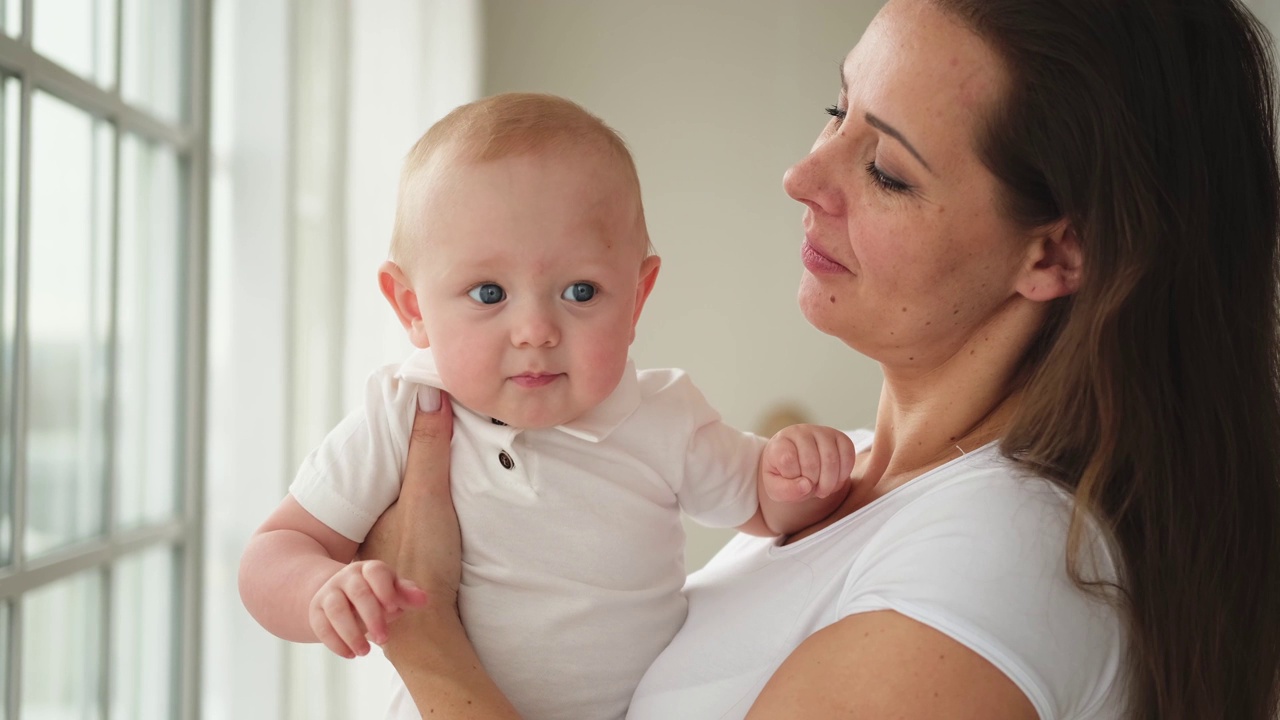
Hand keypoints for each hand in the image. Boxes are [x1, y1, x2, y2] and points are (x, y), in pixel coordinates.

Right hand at [308, 560, 426, 657]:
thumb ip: (407, 595)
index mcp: (370, 569)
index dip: (385, 589)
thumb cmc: (376, 594)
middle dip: (371, 617)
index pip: (376, 572)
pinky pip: (321, 625)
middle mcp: (347, 577)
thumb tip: (424, 599)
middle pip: (358, 593)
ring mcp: (329, 592)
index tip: (393, 608)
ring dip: (351, 633)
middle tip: (384, 639)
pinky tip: (350, 654)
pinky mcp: (316, 610)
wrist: (341, 594)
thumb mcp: (393, 592)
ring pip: (336, 609)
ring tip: (365, 652)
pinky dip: (335, 642)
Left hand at [357, 387, 461, 653]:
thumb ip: (428, 448)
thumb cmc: (420, 562)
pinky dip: (423, 527)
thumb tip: (430, 391)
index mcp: (372, 504)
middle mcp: (372, 529)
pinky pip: (411, 538)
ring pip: (399, 515)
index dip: (401, 435)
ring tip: (437, 480)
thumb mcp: (427, 496)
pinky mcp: (405, 577)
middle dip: (404, 467)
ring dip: (413, 501)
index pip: (386, 458)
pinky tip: (441, 529)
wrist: (425, 631)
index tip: (420, 411)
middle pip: (390, 486)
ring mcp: (387, 555)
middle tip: (432, 439)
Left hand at [761, 424, 856, 502]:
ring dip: (829, 482)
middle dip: (813, 484)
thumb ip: (784, 490)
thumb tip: (806, 486)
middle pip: (811, 462)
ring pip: (831, 459)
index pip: (787, 460)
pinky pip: (847, 454)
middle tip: (812, 491)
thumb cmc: (785, 476)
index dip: (792, 478)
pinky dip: (843, 474)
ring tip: (823, 489)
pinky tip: (835, 480)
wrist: (800, 466)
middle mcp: (800, 432)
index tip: (793, 483)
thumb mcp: (775, 488)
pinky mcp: (839, 437)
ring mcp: (821, 432)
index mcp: (780, 442)